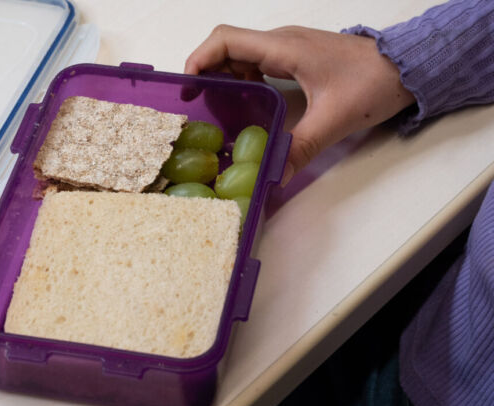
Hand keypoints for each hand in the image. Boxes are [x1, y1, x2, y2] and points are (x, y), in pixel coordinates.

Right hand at [185, 25, 415, 185]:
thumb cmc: (373, 82)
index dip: (198, 59)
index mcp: (284, 48)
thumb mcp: (333, 120)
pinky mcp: (296, 57)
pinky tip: (248, 105)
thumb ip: (299, 148)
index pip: (226, 40)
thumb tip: (272, 176)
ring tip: (218, 109)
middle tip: (197, 105)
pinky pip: (256, 62)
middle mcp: (281, 42)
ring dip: (224, 76)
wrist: (407, 67)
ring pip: (240, 53)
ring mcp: (288, 47)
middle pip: (226, 46)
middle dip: (206, 72)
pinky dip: (243, 79)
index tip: (187, 89)